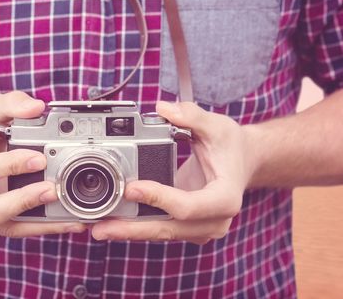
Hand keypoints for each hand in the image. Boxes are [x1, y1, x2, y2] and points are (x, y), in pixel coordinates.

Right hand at [0, 91, 85, 236]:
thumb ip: (11, 103)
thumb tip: (36, 107)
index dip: (9, 167)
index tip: (39, 158)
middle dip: (23, 202)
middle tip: (52, 190)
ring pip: (4, 228)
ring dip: (39, 222)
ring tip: (69, 215)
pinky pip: (17, 230)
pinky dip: (44, 227)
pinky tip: (69, 222)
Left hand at [91, 101, 254, 244]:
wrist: (243, 162)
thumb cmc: (231, 145)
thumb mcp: (216, 125)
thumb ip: (191, 115)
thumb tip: (164, 109)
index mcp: (226, 198)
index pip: (189, 206)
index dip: (159, 199)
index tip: (132, 188)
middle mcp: (215, 220)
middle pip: (169, 228)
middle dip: (133, 229)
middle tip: (101, 227)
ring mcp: (201, 228)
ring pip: (161, 233)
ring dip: (130, 232)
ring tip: (99, 229)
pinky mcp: (187, 229)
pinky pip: (160, 230)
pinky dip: (136, 228)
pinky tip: (112, 224)